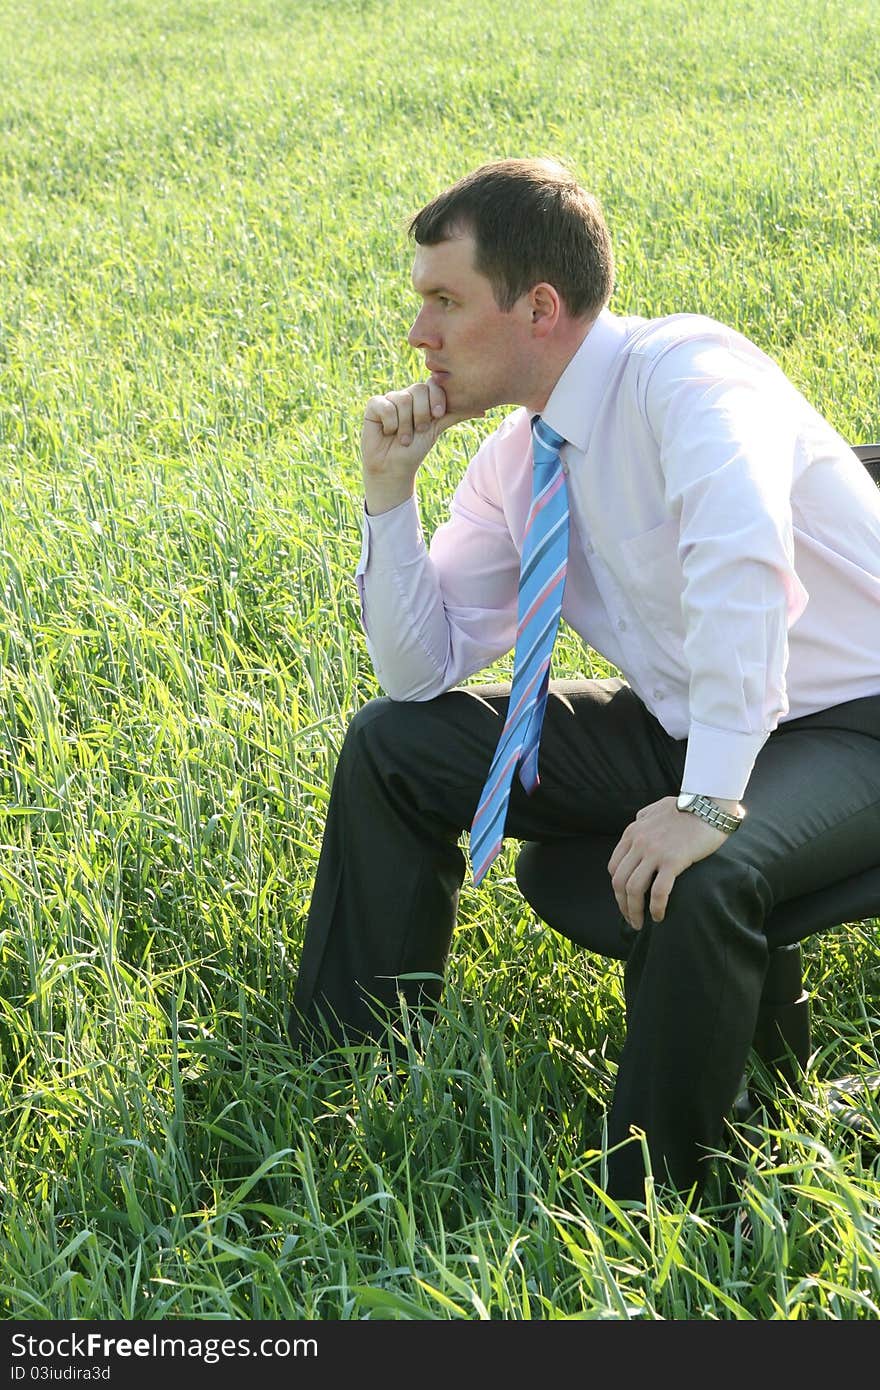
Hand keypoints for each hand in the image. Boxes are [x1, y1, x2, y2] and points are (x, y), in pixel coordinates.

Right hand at [361, 381, 479, 513]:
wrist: (394, 468)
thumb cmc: (416, 450)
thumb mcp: (438, 429)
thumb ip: (456, 415)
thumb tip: (484, 410)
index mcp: (423, 398)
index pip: (432, 384)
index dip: (436, 397)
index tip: (437, 415)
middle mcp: (406, 395)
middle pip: (418, 390)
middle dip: (421, 415)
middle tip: (418, 431)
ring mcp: (390, 399)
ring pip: (402, 399)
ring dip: (405, 425)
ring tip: (402, 438)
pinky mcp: (374, 405)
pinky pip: (385, 405)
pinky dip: (390, 423)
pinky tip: (387, 432)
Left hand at [607, 796, 730, 930]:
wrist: (710, 804)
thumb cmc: (687, 806)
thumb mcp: (656, 808)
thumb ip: (643, 818)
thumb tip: (637, 824)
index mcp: (632, 832)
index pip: (614, 867)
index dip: (618, 888)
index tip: (626, 900)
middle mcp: (639, 842)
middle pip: (620, 881)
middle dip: (622, 905)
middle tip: (631, 919)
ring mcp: (654, 851)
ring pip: (634, 889)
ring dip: (634, 911)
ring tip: (641, 923)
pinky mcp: (673, 860)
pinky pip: (658, 891)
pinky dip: (655, 908)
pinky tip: (659, 916)